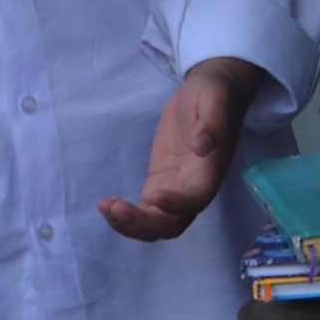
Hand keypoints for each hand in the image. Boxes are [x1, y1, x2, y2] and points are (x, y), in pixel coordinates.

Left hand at [98, 56, 268, 240]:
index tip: (154, 196)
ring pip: (156, 225)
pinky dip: (125, 216)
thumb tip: (205, 145)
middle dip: (144, 224)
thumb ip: (213, 121)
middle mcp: (194, 188)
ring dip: (130, 225)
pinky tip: (106, 204)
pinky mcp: (159, 184)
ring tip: (105, 207)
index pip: (196, 199)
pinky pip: (144, 212)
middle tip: (116, 208)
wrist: (206, 94)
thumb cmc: (212, 95)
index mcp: (210, 171)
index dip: (177, 204)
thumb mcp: (214, 98)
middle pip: (172, 225)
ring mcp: (175, 190)